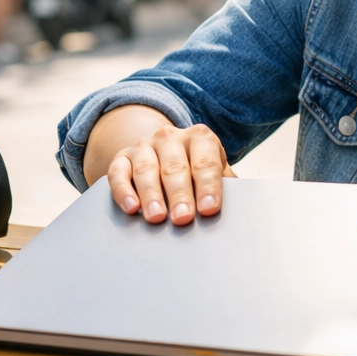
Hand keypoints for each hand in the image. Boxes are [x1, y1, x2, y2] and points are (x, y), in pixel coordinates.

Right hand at [109, 123, 234, 225]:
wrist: (162, 153)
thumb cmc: (195, 170)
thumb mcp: (214, 172)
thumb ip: (225, 186)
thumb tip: (238, 210)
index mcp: (200, 138)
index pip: (206, 161)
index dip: (208, 185)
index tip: (209, 209)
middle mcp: (171, 137)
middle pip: (175, 167)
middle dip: (180, 194)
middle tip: (183, 218)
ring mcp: (144, 145)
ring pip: (146, 169)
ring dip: (151, 194)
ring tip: (156, 217)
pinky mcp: (121, 158)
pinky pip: (118, 172)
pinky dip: (123, 190)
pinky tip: (130, 207)